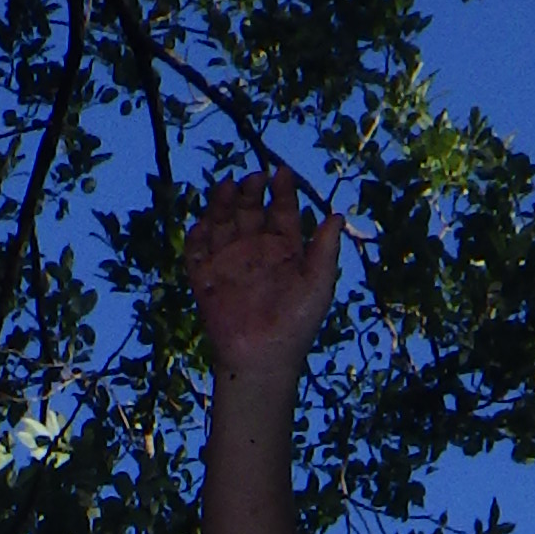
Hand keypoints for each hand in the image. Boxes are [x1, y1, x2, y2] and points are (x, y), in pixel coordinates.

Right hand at [186, 160, 344, 377]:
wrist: (264, 359)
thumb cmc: (297, 326)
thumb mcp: (318, 285)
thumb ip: (326, 251)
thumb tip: (338, 215)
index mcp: (283, 249)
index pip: (281, 210)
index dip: (282, 191)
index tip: (281, 173)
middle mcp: (255, 250)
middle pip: (249, 209)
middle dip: (250, 191)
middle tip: (253, 179)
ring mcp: (228, 262)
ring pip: (221, 221)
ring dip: (222, 203)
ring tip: (228, 186)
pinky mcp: (205, 278)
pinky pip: (196, 250)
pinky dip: (197, 235)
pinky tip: (204, 224)